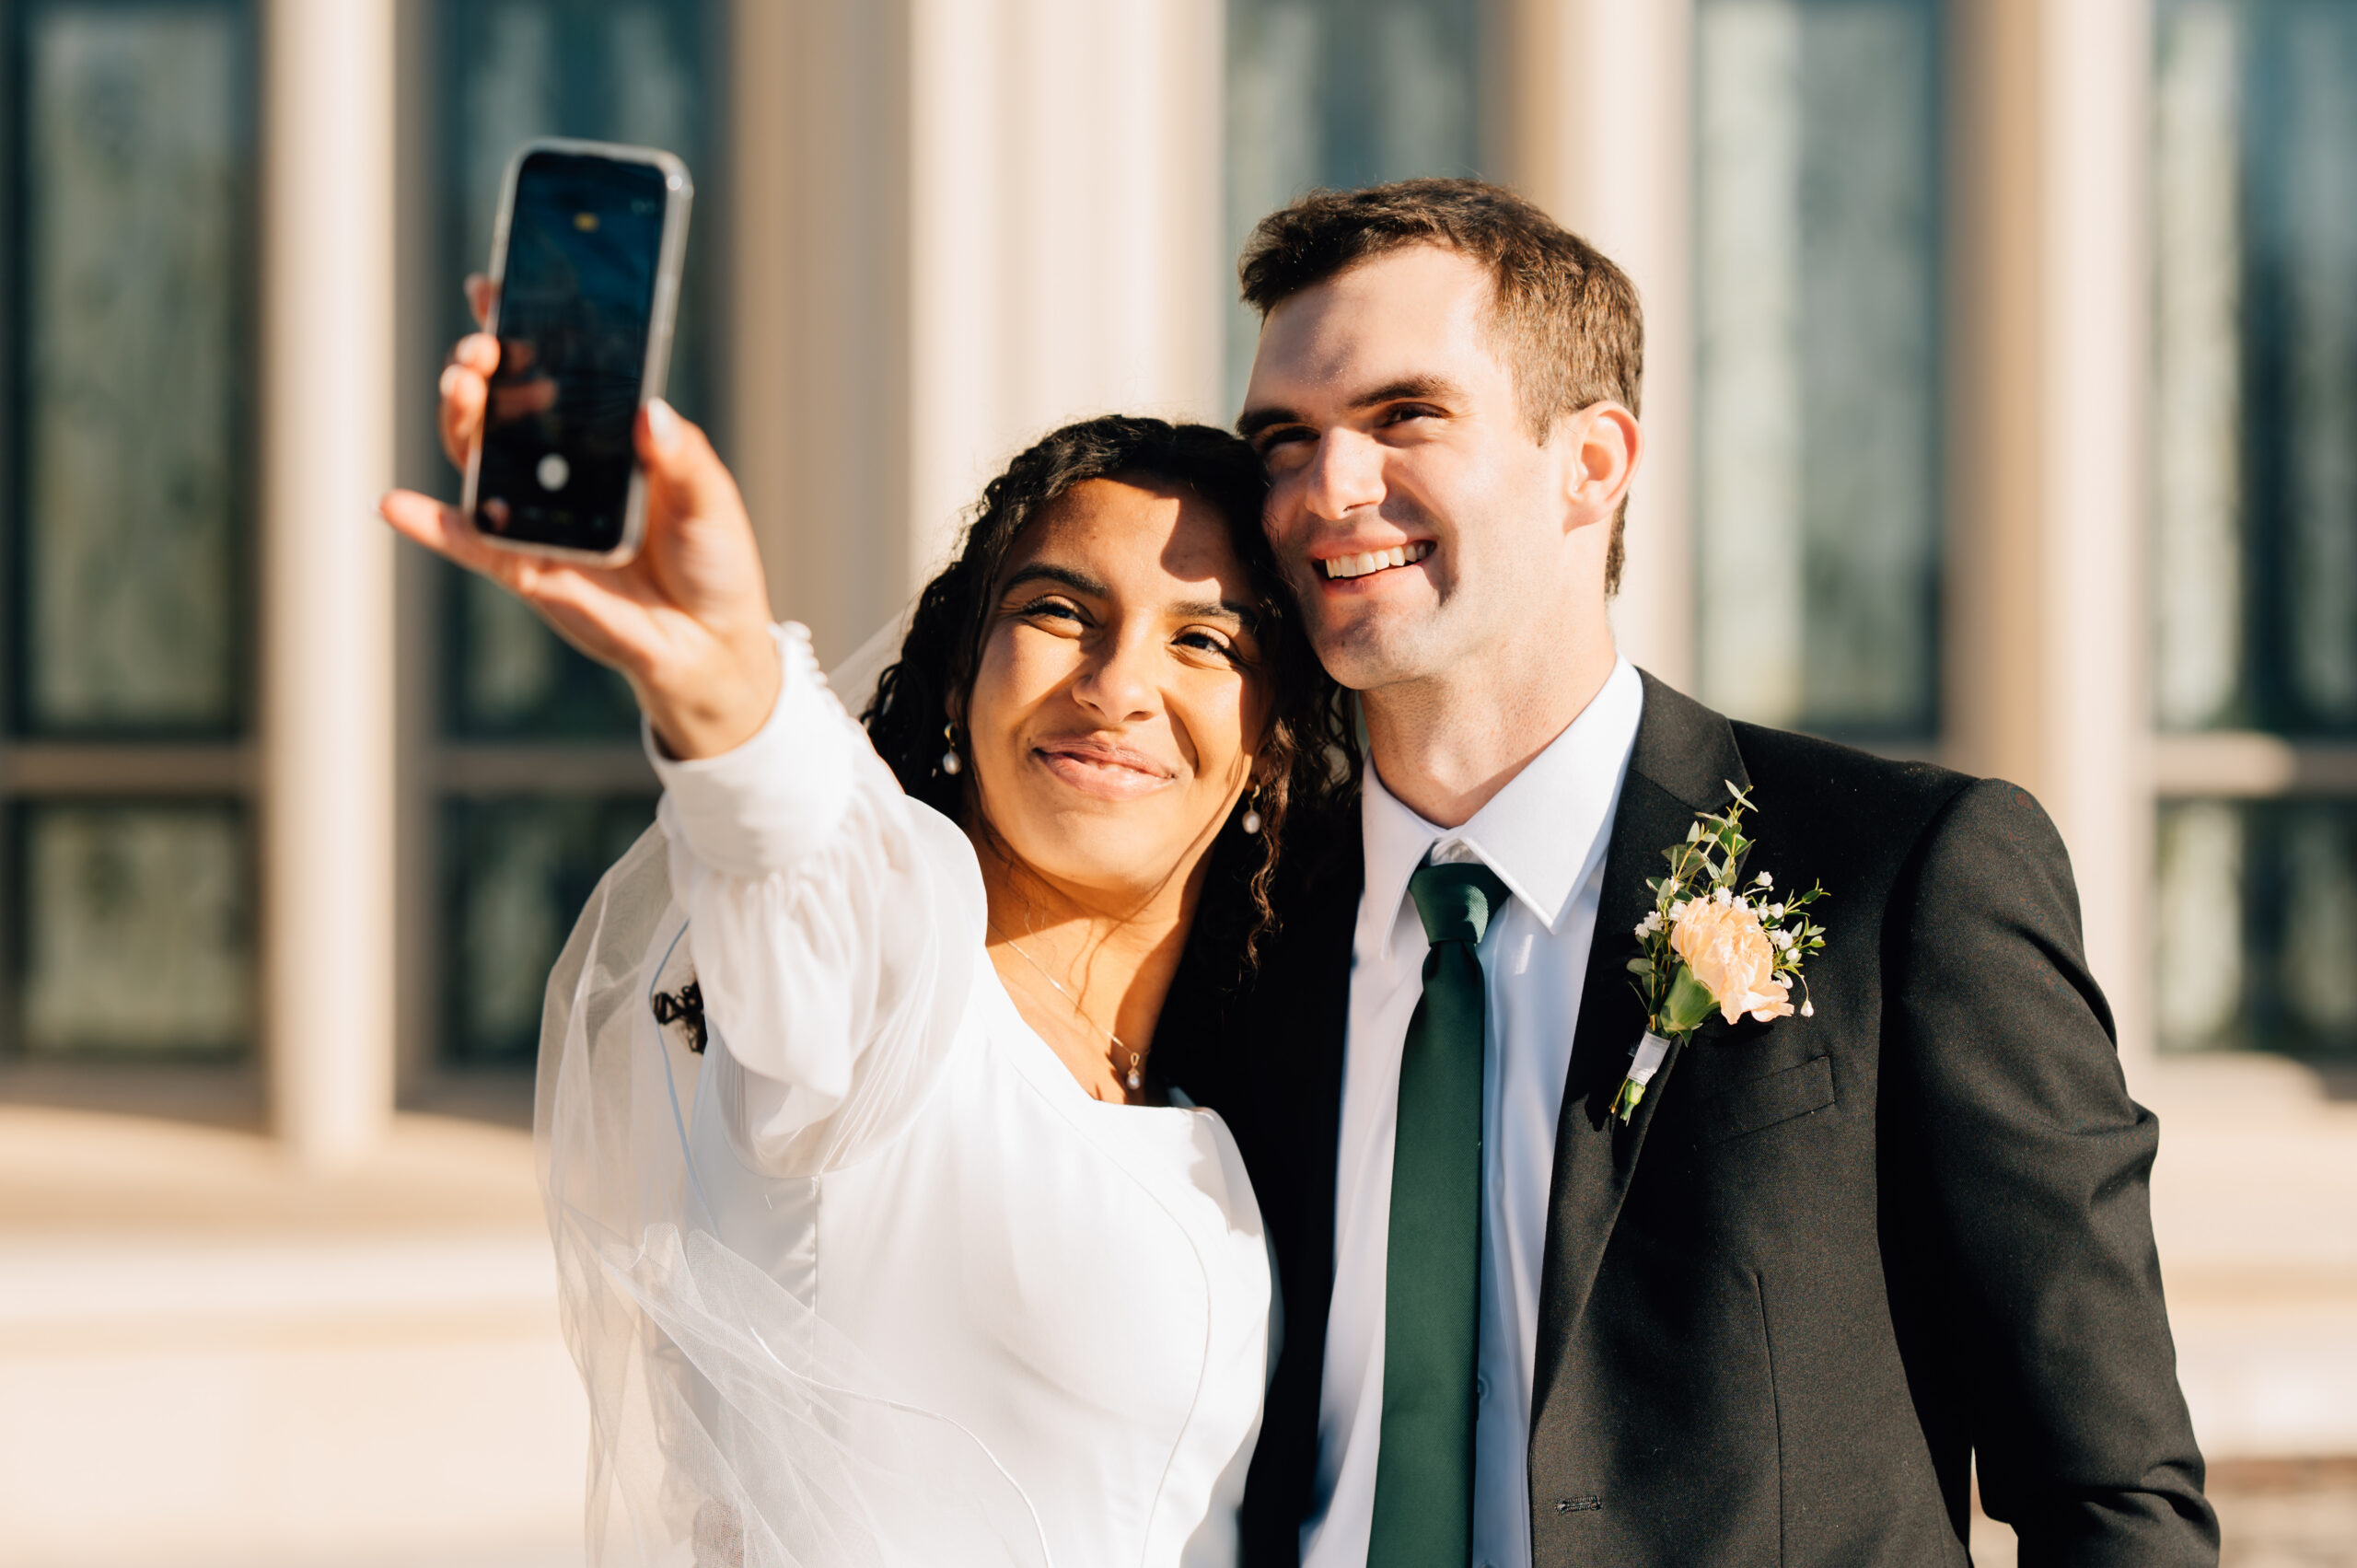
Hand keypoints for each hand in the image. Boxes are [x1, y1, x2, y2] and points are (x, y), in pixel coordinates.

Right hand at [381, 281, 779, 758]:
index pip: (551, 374)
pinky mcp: (527, 568)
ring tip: (461, 386)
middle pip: (502, 407)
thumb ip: (681, 457)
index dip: (518, 329)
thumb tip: (652, 411)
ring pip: (480, 461)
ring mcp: (537, 516)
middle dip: (482, 366)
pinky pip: (471, 542)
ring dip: (460, 419)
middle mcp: (561, 470)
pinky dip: (431, 525)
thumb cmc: (713, 559)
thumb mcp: (710, 498)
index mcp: (605, 440)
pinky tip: (395, 504)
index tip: (492, 288)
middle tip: (481, 347)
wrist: (710, 643)